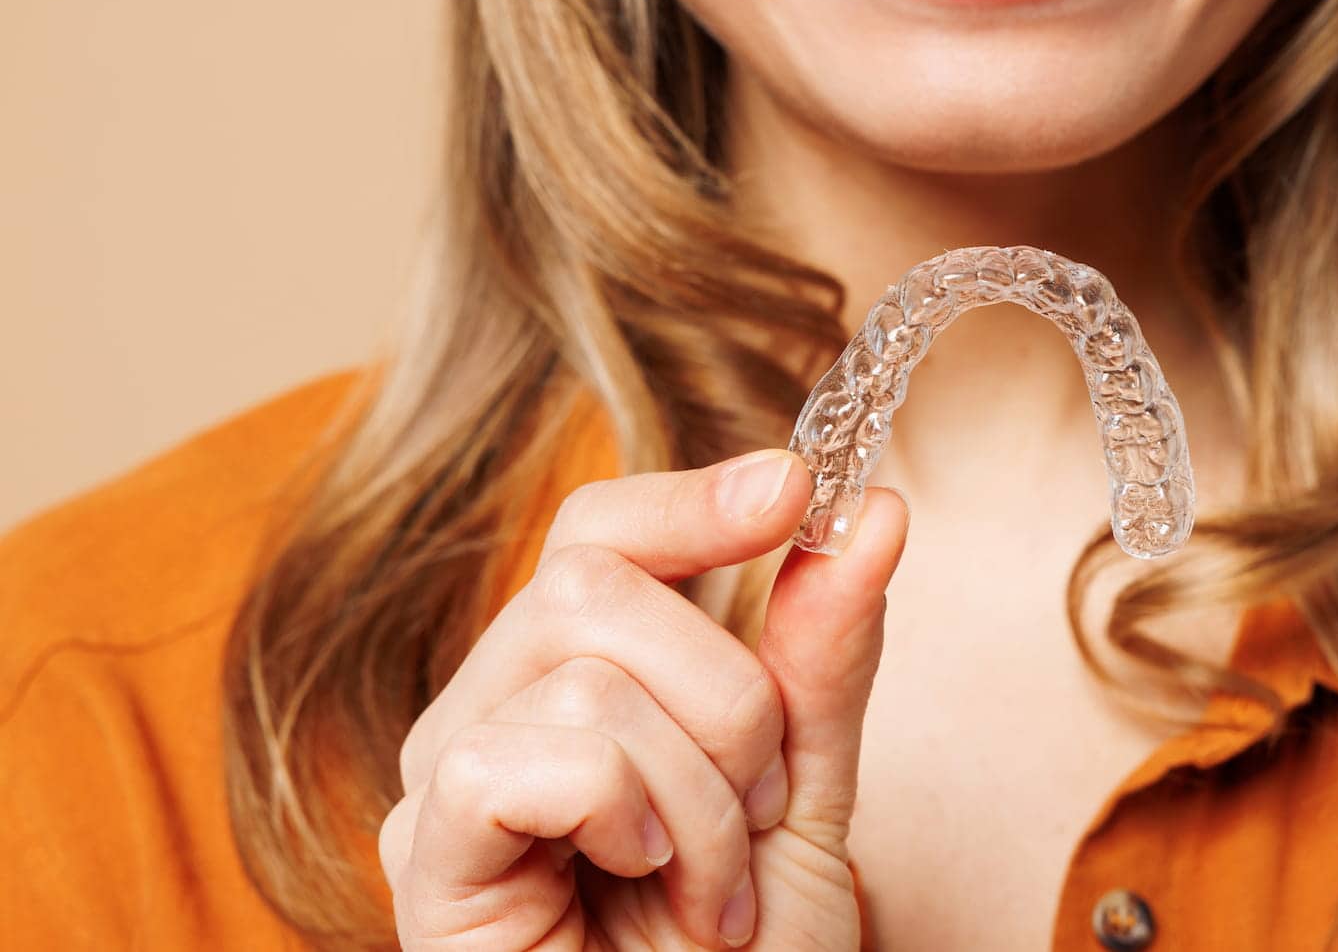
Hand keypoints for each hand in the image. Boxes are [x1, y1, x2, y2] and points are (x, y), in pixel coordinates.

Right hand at [376, 448, 910, 949]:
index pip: (597, 533)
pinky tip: (643, 891)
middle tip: (754, 805)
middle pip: (592, 579)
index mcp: (568, 686)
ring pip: (586, 671)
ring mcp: (445, 786)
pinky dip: (629, 818)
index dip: (691, 496)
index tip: (797, 485)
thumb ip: (823, 657)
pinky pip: (531, 756)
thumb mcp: (808, 794)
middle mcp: (488, 715)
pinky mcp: (425, 859)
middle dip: (729, 692)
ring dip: (701, 790)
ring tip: (708, 886)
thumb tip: (872, 512)